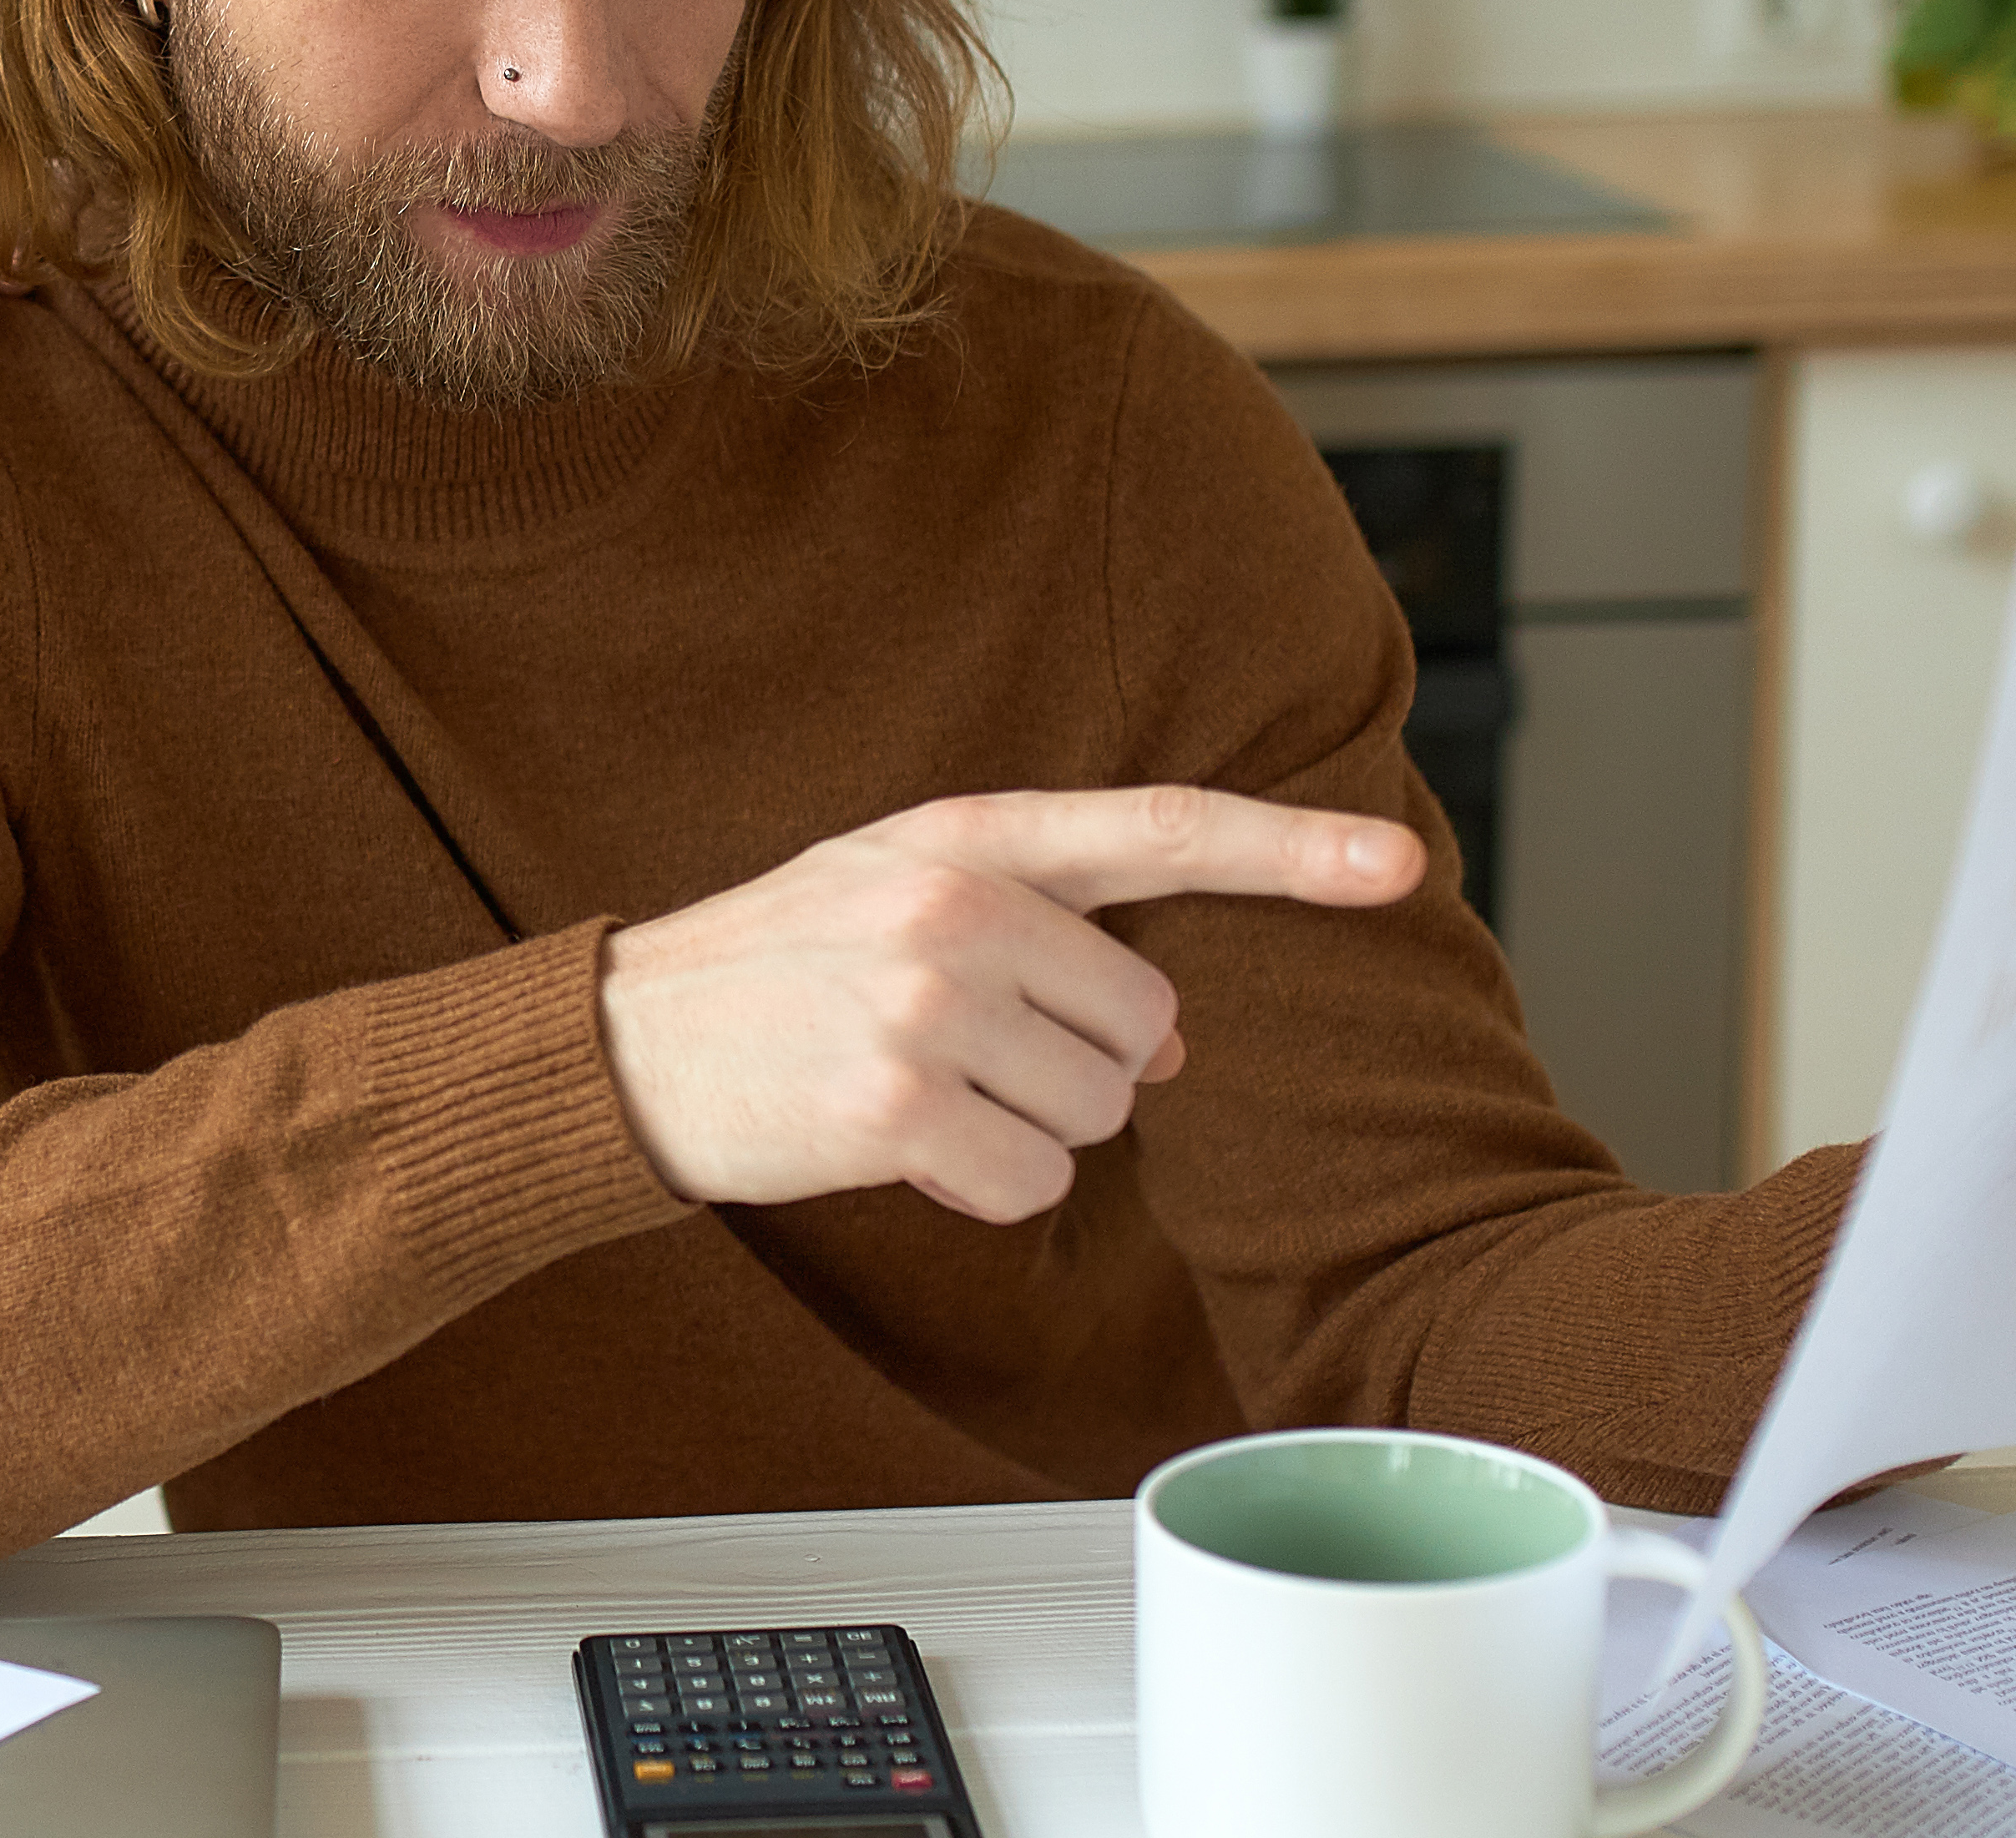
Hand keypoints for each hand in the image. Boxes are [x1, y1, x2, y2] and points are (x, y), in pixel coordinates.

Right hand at [598, 788, 1425, 1215]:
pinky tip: (899, 1147)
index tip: (1396, 861)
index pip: (1159, 828)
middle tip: (961, 1055)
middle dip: (1078, 1064)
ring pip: (1098, 1111)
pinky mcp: (894, 1105)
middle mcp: (953, 905)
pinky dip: (983, 1187)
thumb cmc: (773, 973)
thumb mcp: (898, 901)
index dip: (1289, 847)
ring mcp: (923, 1003)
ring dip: (1027, 1130)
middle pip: (1141, 1022)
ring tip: (916, 1090)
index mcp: (965, 837)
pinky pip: (1032, 1179)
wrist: (619, 1044)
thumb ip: (1044, 935)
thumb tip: (1172, 1033)